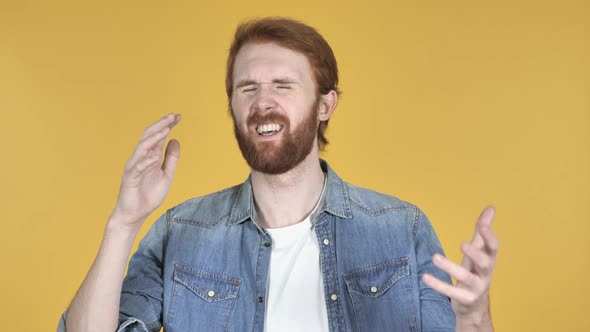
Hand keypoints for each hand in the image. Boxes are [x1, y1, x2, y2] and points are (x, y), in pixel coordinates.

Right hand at [110, 113, 181, 228]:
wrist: (135, 214)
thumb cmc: (149, 195)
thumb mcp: (166, 175)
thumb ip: (171, 159)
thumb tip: (176, 140)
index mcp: (151, 156)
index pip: (158, 136)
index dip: (167, 125)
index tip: (178, 116)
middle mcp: (141, 158)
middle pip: (149, 136)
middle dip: (161, 125)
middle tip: (173, 116)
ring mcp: (134, 167)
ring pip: (142, 147)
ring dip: (154, 138)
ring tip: (166, 129)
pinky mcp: (129, 178)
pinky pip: (137, 167)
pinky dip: (145, 161)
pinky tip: (154, 155)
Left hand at [422, 206, 498, 327]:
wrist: (475, 305)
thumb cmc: (476, 271)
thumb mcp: (479, 251)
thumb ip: (482, 231)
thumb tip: (491, 207)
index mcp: (489, 259)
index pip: (494, 247)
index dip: (489, 236)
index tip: (482, 225)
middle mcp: (486, 274)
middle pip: (485, 263)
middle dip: (475, 254)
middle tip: (462, 244)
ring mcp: (477, 288)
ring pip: (466, 278)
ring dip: (450, 267)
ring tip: (435, 257)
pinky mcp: (466, 299)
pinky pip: (452, 292)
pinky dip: (439, 285)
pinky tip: (425, 276)